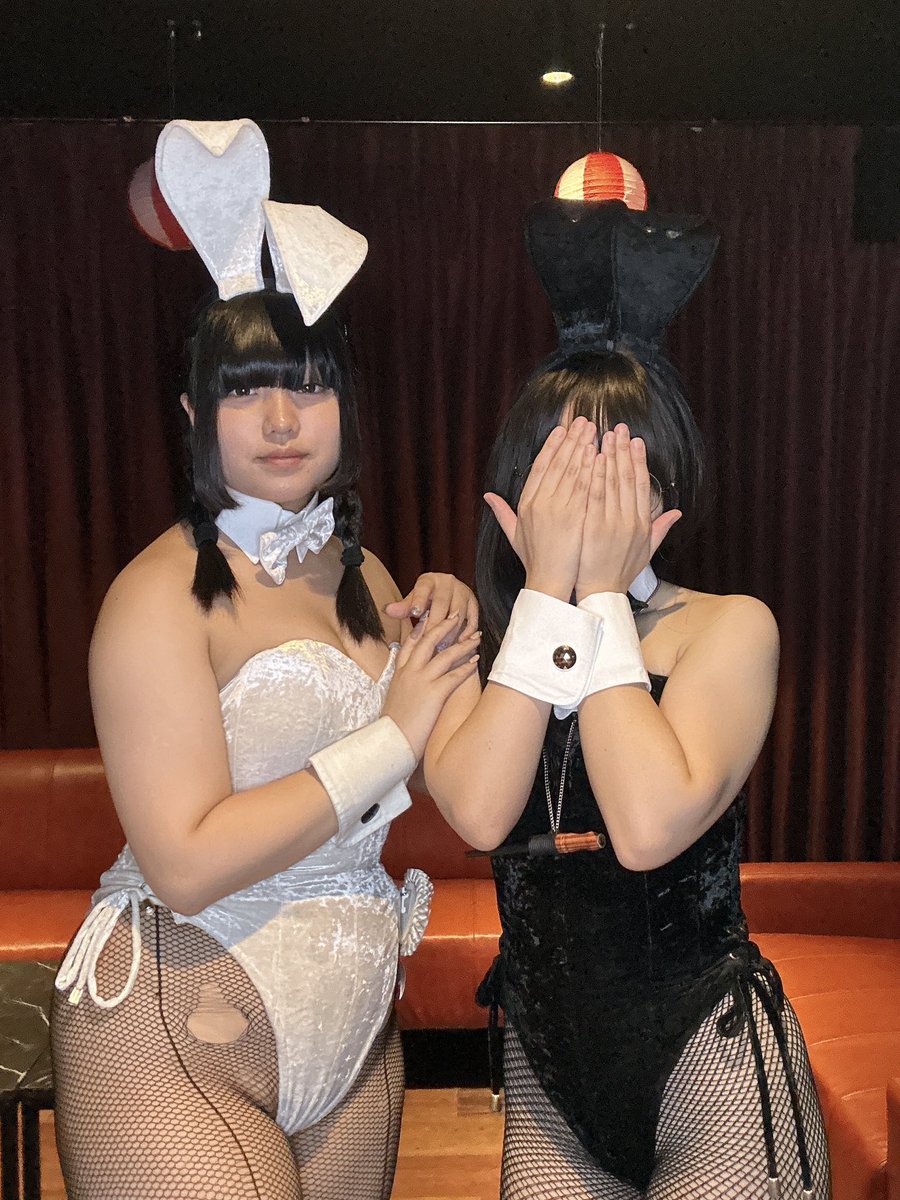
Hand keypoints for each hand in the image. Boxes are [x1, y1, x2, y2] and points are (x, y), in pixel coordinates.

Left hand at [383, 573, 478, 648]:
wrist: (447, 592)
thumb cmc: (427, 599)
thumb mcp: (413, 601)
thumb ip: (403, 608)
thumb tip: (387, 610)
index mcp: (429, 581)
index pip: (423, 589)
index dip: (418, 601)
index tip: (415, 613)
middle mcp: (448, 582)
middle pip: (442, 604)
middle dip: (435, 625)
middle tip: (428, 641)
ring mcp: (463, 592)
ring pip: (459, 614)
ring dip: (451, 632)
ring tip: (442, 647)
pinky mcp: (474, 603)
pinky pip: (473, 619)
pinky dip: (467, 632)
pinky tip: (460, 643)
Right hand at [383, 612, 480, 759]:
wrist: (390, 741)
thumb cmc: (393, 727)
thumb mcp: (394, 700)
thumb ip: (404, 688)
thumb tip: (411, 687)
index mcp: (399, 674)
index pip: (410, 644)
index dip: (421, 628)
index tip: (431, 616)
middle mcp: (410, 672)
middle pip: (428, 640)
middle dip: (445, 626)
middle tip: (458, 615)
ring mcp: (421, 681)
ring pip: (445, 655)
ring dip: (463, 645)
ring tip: (475, 637)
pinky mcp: (433, 694)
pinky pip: (453, 676)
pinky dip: (466, 668)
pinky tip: (476, 662)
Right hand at [483, 416, 596, 601]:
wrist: (548, 582)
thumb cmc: (535, 560)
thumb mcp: (514, 534)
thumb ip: (502, 512)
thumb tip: (488, 496)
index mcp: (526, 503)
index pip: (540, 467)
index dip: (551, 446)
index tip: (562, 430)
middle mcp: (540, 502)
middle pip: (557, 464)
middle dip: (571, 440)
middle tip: (584, 422)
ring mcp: (557, 509)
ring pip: (572, 471)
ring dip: (583, 448)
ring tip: (594, 431)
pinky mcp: (573, 517)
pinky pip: (584, 488)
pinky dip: (591, 469)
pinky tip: (599, 455)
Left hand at [575, 423, 681, 600]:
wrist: (601, 593)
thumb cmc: (620, 573)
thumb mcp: (646, 551)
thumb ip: (660, 529)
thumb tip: (677, 513)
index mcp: (642, 523)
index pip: (642, 485)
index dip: (639, 461)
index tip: (635, 441)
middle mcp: (630, 520)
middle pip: (628, 478)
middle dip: (623, 450)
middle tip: (619, 427)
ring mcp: (611, 523)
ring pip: (611, 483)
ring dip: (608, 456)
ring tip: (604, 435)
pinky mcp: (593, 527)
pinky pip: (594, 496)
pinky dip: (594, 476)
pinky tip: (591, 458)